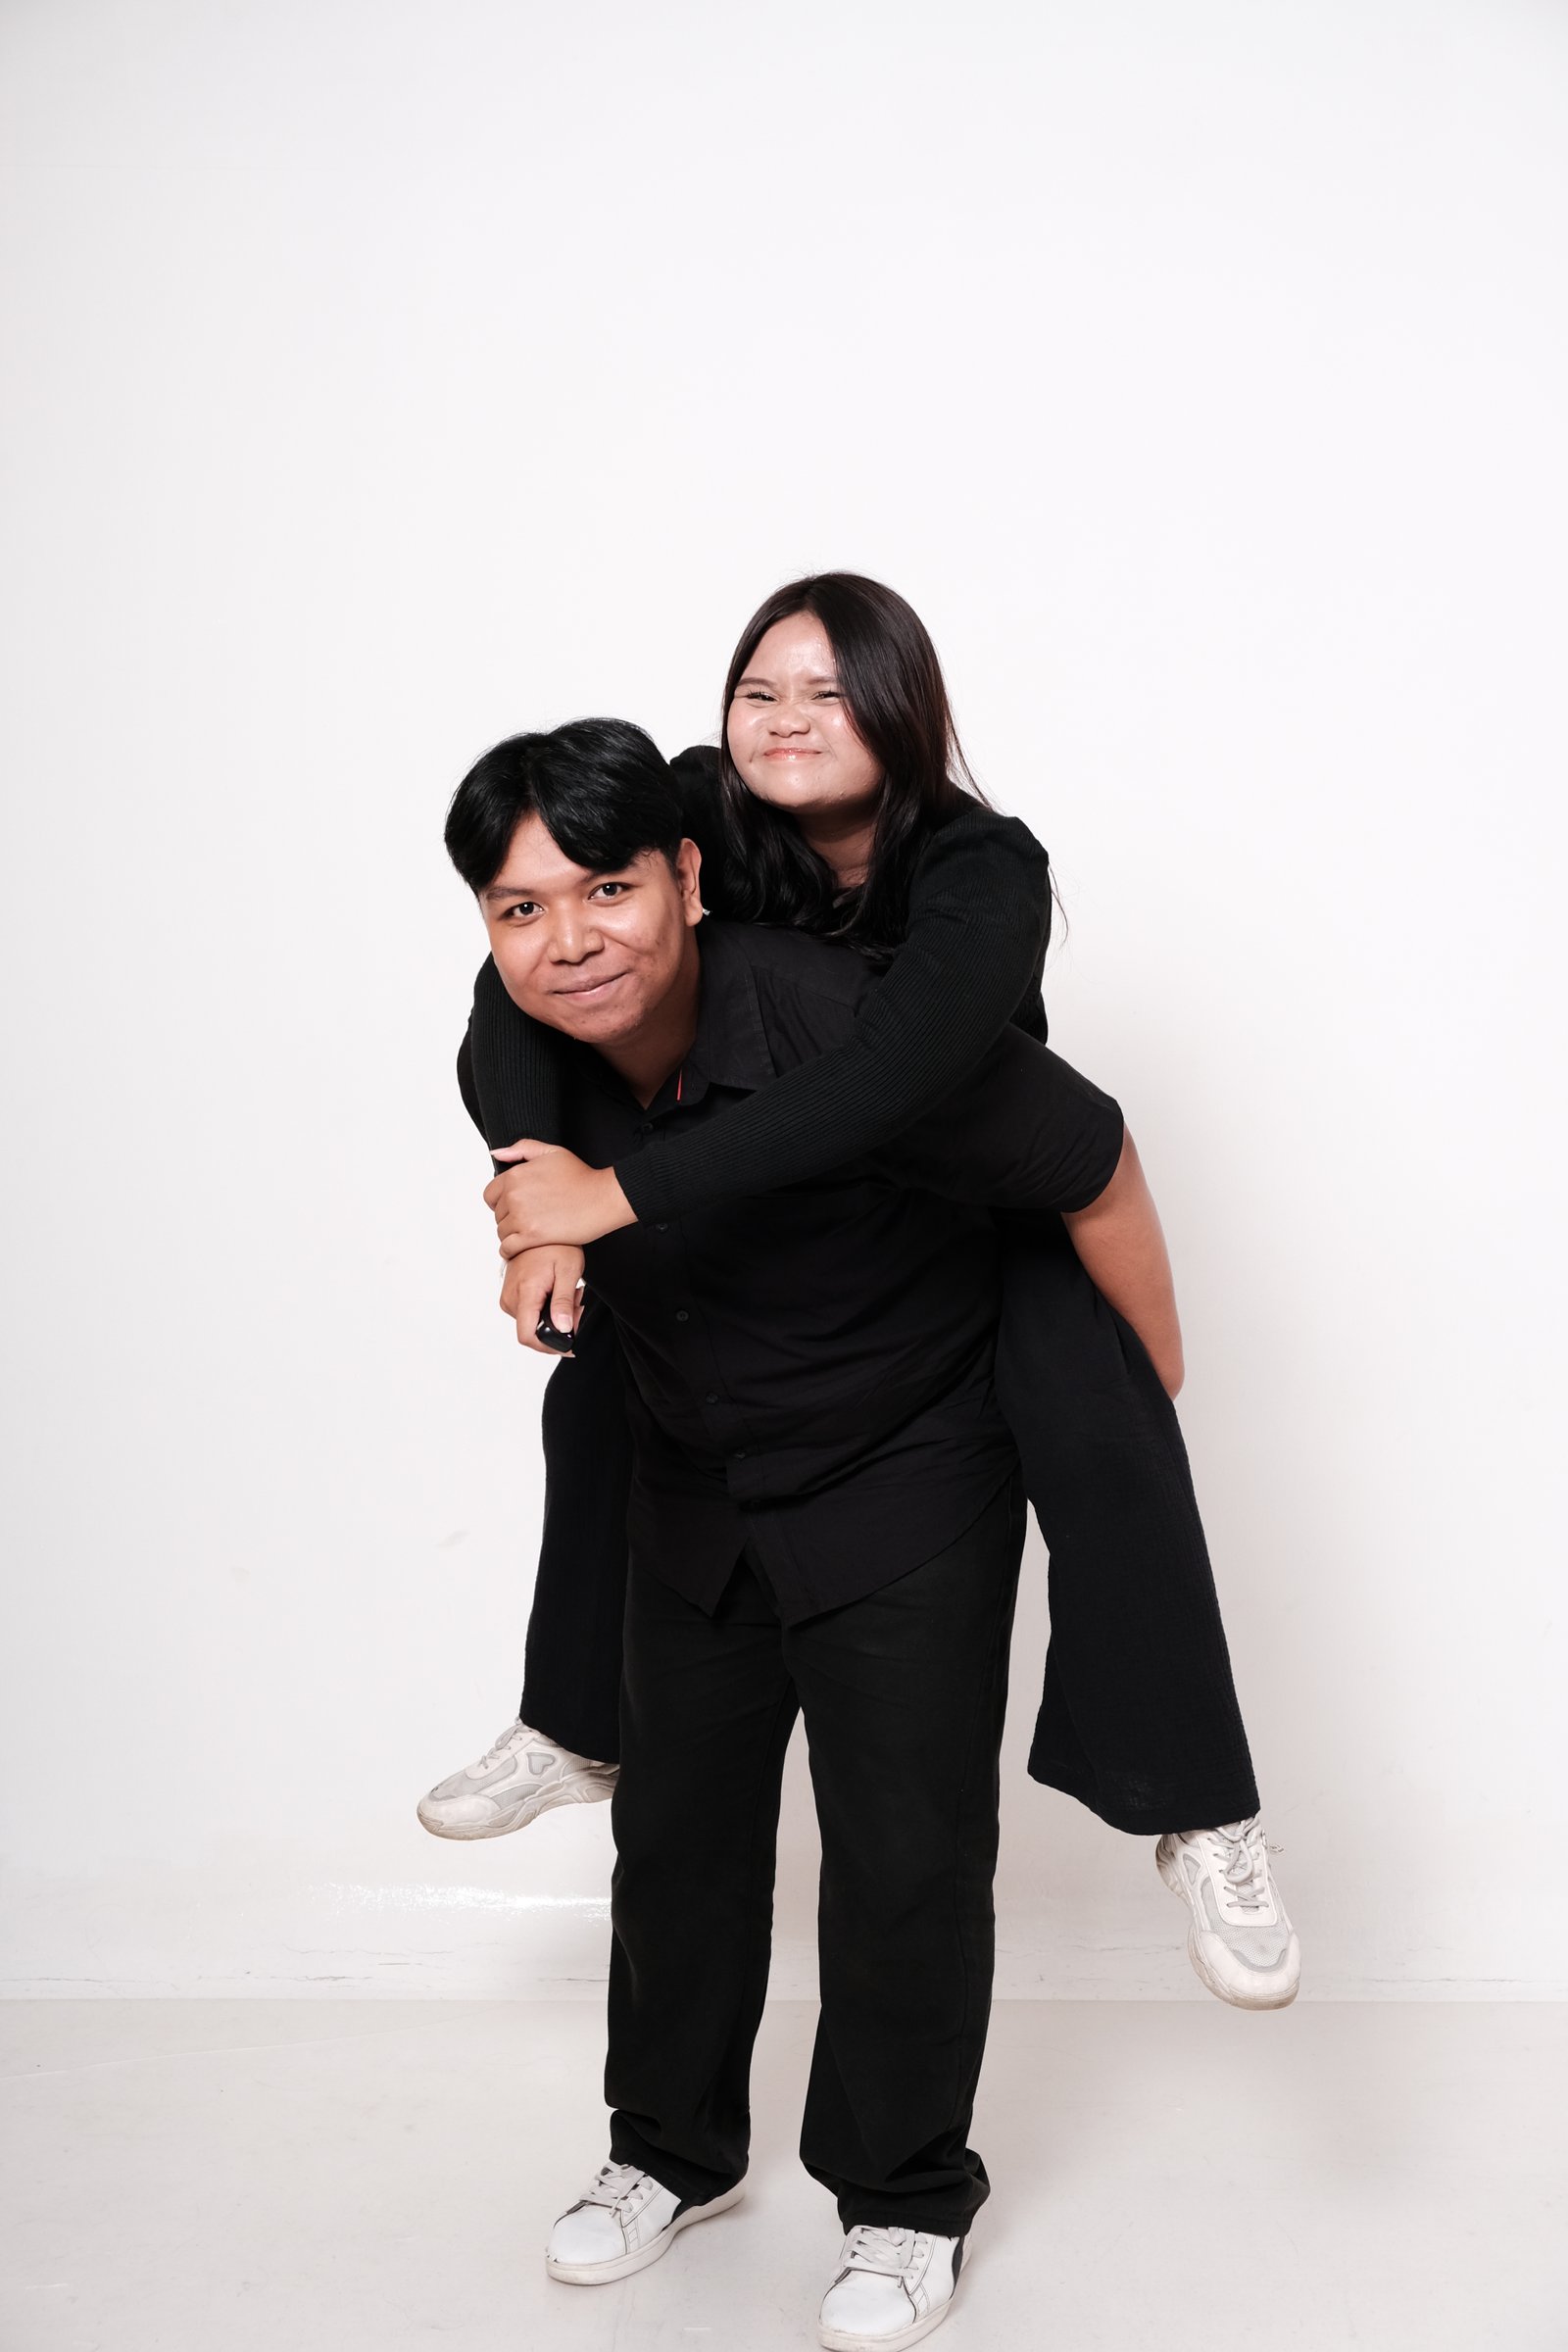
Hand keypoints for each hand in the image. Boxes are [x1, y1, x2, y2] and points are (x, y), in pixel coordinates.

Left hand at [483, 1141, 636, 1253]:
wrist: (603, 1198)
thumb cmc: (582, 1176)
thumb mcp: (552, 1152)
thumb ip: (521, 1149)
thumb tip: (497, 1153)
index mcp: (515, 1175)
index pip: (490, 1194)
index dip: (501, 1201)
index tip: (514, 1206)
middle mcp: (514, 1196)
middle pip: (497, 1214)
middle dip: (509, 1217)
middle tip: (528, 1219)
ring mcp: (522, 1217)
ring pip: (502, 1232)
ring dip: (512, 1234)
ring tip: (529, 1232)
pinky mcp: (532, 1236)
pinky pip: (508, 1248)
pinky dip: (511, 1250)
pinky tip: (521, 1248)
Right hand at [499, 1244, 585, 1353]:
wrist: (539, 1226)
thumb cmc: (556, 1245)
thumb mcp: (567, 1271)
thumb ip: (563, 1302)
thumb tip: (563, 1329)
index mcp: (525, 1292)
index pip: (528, 1336)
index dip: (549, 1347)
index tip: (569, 1345)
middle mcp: (510, 1298)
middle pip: (532, 1331)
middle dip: (559, 1328)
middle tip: (578, 1309)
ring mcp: (507, 1296)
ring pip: (531, 1323)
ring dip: (554, 1318)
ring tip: (571, 1296)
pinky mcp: (509, 1294)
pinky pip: (527, 1312)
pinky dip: (545, 1310)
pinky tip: (558, 1294)